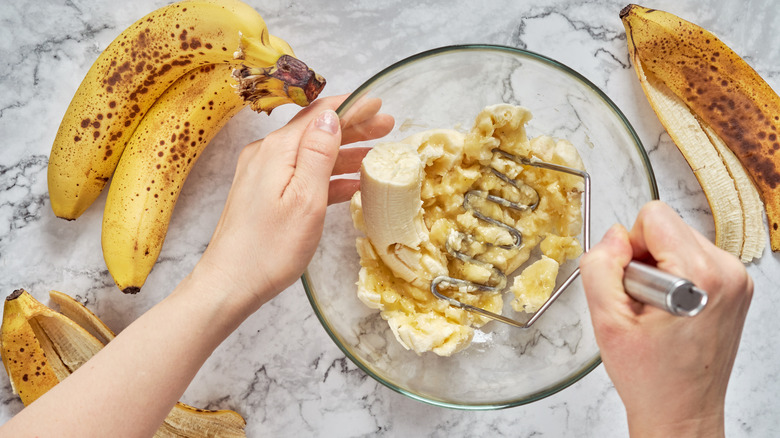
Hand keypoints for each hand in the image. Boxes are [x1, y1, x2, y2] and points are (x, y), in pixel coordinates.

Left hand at [192, 95, 393, 306]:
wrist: (230, 284)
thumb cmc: (270, 248)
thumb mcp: (305, 199)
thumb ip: (319, 154)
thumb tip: (330, 116)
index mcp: (277, 151)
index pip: (319, 115)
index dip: (351, 107)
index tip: (378, 102)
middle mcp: (267, 155)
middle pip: (315, 131)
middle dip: (353, 126)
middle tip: (387, 125)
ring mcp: (263, 175)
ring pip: (311, 154)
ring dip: (344, 152)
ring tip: (376, 153)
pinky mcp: (263, 194)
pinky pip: (302, 176)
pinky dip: (328, 176)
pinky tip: (351, 184)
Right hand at [579, 201, 752, 436]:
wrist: (682, 411)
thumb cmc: (651, 377)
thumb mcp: (606, 320)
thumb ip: (600, 266)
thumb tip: (613, 235)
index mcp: (701, 275)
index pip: (654, 216)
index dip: (629, 248)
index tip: (632, 285)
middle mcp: (728, 271)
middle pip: (668, 226)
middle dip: (644, 258)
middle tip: (642, 304)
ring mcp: (737, 279)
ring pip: (678, 241)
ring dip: (659, 268)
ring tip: (656, 312)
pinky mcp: (736, 286)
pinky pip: (692, 257)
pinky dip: (674, 277)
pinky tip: (670, 312)